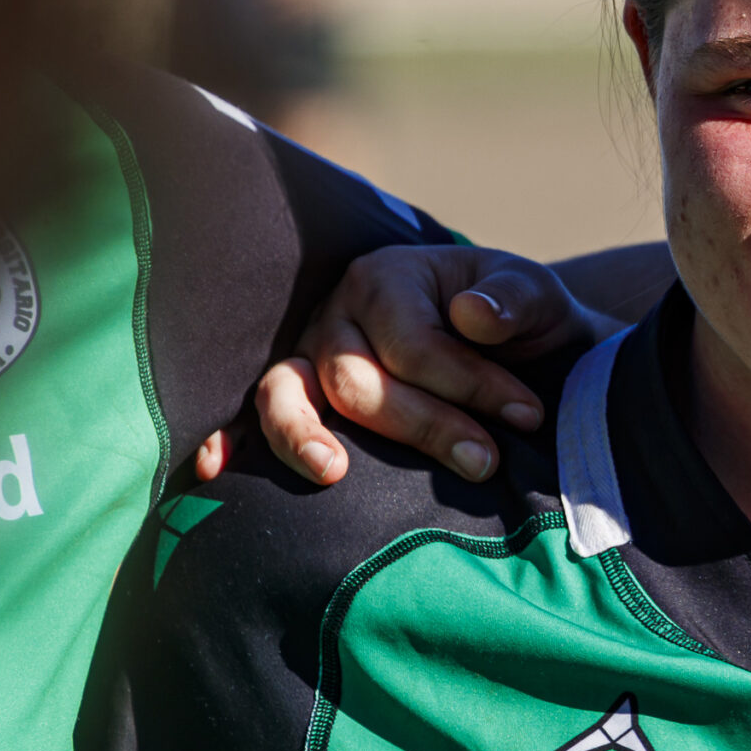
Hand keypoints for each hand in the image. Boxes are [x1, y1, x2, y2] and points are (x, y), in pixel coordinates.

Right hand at [198, 246, 616, 486]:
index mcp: (385, 277)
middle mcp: (335, 314)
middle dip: (424, 426)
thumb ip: (513, 302)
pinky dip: (227, 441)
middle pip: (356, 380)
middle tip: (486, 462)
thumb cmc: (516, 320)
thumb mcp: (534, 296)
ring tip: (333, 473)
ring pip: (288, 396)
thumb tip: (471, 317)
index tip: (527, 415)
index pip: (413, 343)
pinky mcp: (297, 399)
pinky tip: (216, 473)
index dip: (470, 385)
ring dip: (303, 436)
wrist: (514, 348)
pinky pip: (249, 417)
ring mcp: (307, 357)